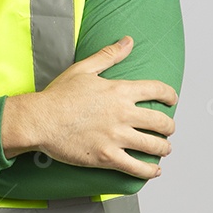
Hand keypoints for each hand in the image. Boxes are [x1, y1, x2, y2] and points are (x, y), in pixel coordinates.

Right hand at [2, 36, 175, 178]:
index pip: (157, 90)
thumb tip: (128, 41)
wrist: (40, 119)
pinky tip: (154, 170)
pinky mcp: (107, 157)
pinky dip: (150, 171)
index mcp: (119, 91)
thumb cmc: (59, 95)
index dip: (169, 95)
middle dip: (170, 127)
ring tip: (164, 149)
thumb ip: (109, 55)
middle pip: (161, 122)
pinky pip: (137, 168)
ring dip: (164, 149)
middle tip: (169, 129)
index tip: (172, 99)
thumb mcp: (84, 69)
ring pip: (154, 146)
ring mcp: (116, 137)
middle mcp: (122, 114)